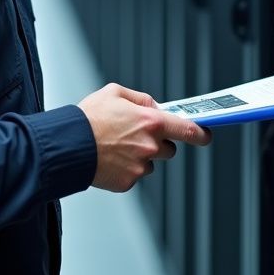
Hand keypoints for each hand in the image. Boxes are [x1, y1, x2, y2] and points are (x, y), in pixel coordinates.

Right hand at [78, 83, 211, 192]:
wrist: (68, 145)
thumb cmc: (88, 118)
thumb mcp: (115, 92)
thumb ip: (141, 99)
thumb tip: (155, 106)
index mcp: (151, 122)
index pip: (189, 130)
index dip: (201, 133)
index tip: (206, 134)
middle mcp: (150, 146)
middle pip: (170, 149)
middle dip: (159, 143)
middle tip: (136, 136)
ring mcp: (140, 166)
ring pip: (151, 163)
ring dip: (141, 156)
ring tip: (117, 147)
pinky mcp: (128, 182)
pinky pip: (135, 175)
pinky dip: (126, 168)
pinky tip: (110, 158)